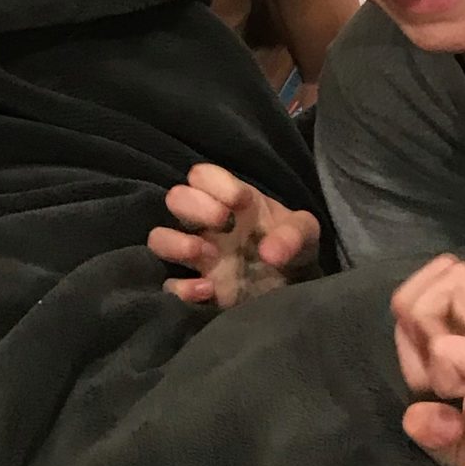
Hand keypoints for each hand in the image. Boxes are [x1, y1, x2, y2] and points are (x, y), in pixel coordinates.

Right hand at [148, 161, 321, 308]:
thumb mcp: (305, 233)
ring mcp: (198, 256)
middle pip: (175, 197)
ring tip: (207, 254)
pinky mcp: (196, 290)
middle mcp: (207, 224)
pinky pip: (169, 284)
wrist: (295, 289)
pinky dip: (182, 288)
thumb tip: (269, 252)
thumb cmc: (293, 249)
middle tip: (223, 222)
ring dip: (177, 243)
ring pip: (159, 238)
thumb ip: (295, 234)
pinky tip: (209, 290)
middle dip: (194, 206)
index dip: (217, 185)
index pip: (203, 175)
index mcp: (230, 201)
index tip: (242, 203)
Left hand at [391, 257, 464, 465]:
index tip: (421, 366)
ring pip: (442, 293)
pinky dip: (442, 378)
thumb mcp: (452, 443)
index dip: (407, 324)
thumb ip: (426, 423)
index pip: (428, 292)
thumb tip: (413, 414)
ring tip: (450, 386)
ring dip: (426, 342)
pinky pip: (449, 349)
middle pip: (436, 277)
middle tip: (431, 369)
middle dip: (412, 319)